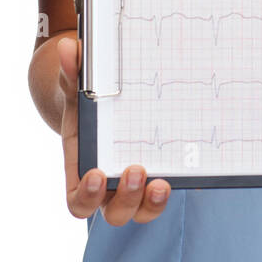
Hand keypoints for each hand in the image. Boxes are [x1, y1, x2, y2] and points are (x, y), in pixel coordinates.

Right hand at [57, 34, 171, 223]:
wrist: (104, 107)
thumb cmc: (84, 105)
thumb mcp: (76, 89)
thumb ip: (72, 73)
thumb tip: (68, 49)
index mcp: (83, 172)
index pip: (79, 202)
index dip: (87, 197)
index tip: (97, 174)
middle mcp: (109, 188)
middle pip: (115, 213)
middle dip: (127, 198)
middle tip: (137, 169)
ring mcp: (136, 187)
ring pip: (144, 211)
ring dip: (153, 203)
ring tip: (162, 182)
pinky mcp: (160, 177)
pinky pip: (168, 191)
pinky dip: (181, 184)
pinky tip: (193, 168)